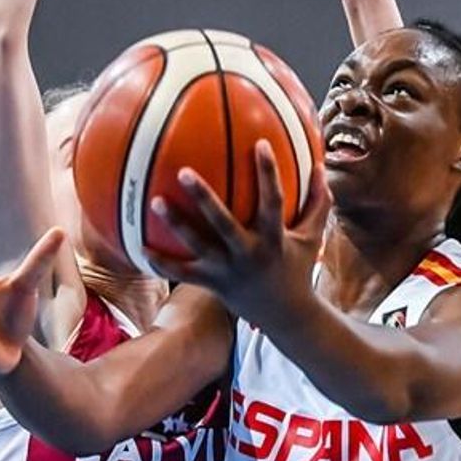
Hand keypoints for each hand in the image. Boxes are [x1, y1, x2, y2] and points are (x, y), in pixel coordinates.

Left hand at [147, 142, 331, 330]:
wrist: (287, 316)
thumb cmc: (299, 268)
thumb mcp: (313, 237)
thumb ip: (318, 203)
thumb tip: (321, 166)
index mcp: (274, 239)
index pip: (273, 201)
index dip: (268, 173)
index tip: (260, 144)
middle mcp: (248, 253)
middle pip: (223, 223)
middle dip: (203, 198)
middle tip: (183, 171)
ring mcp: (227, 270)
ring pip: (197, 246)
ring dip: (176, 224)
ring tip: (155, 201)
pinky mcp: (212, 283)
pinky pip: (182, 273)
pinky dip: (161, 262)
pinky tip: (139, 247)